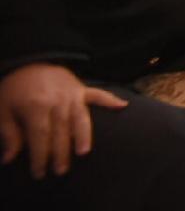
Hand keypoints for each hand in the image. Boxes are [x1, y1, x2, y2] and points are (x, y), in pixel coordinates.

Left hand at [0, 64, 126, 178]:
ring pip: (80, 117)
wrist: (28, 61)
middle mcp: (57, 100)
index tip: (39, 172)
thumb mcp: (2, 109)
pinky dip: (110, 100)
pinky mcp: (82, 88)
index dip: (40, 156)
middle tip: (60, 171)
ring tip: (83, 152)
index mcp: (36, 105)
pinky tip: (123, 106)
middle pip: (61, 130)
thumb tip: (9, 159)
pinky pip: (98, 94)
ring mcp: (72, 93)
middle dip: (60, 153)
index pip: (40, 136)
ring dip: (83, 135)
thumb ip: (9, 133)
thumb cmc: (14, 89)